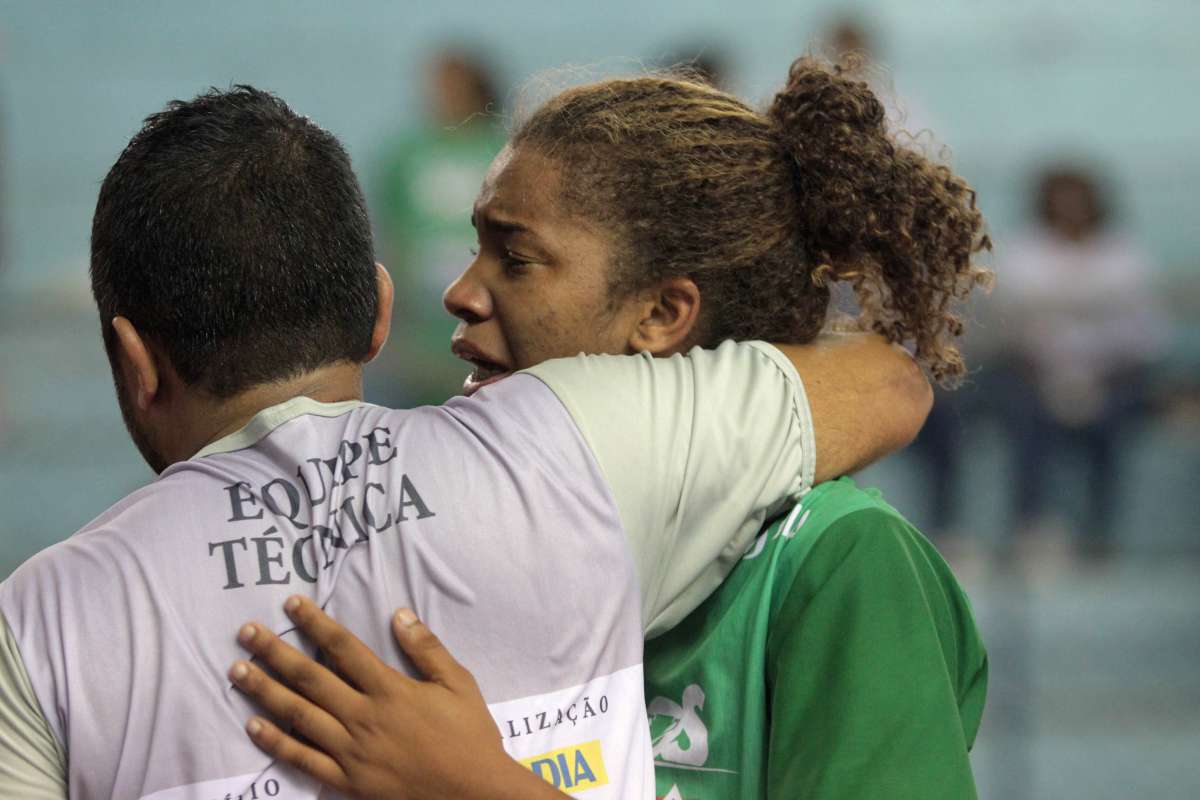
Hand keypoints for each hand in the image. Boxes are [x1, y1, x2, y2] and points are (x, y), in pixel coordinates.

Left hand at [229, 597, 566, 799]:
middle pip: (311, 678)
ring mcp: (351, 751)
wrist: (473, 793)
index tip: (291, 605)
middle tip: (246, 633)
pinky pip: (304, 760)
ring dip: (265, 691)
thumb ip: (427, 649)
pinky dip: (276, 743)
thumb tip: (399, 613)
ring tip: (237, 671)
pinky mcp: (346, 781)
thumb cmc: (469, 736)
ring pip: (299, 715)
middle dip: (275, 652)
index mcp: (390, 690)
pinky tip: (253, 726)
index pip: (344, 648)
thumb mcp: (459, 683)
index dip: (316, 624)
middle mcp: (364, 717)